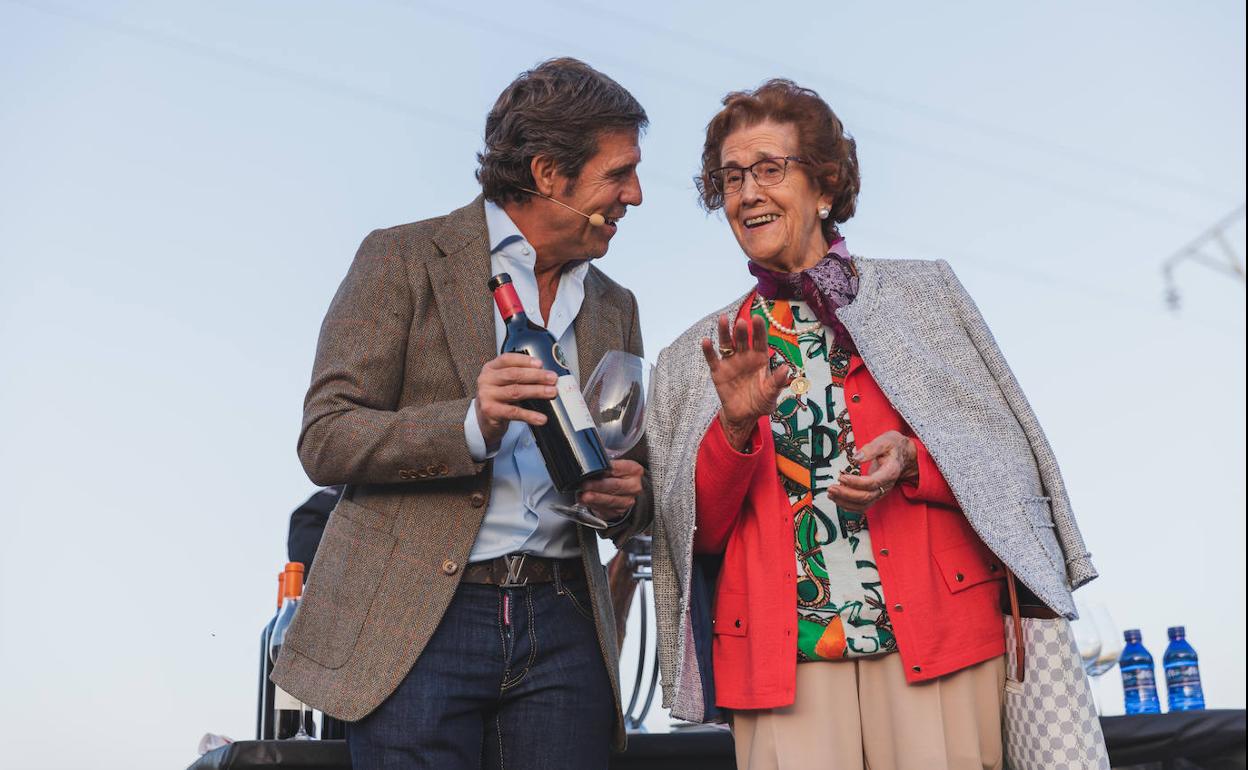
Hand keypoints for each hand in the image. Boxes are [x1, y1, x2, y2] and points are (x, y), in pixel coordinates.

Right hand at [475, 353, 557, 448]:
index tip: (540, 364)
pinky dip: (530, 415)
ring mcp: (486, 396)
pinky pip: (514, 412)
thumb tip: (546, 374)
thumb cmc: (499, 398)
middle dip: (536, 376)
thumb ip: (519, 375)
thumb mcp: (504, 382)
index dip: (525, 360)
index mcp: (490, 368)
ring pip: (515, 392)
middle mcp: (486, 380)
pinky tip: (541, 418)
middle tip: (552, 379)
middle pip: (513, 375)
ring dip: (536, 391)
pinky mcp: (490, 412)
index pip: (507, 359)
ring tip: (552, 393)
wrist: (485, 420)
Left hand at [578, 459, 642, 523]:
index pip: (618, 468)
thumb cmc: (615, 475)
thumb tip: (588, 457)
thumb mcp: (614, 462)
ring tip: (583, 496)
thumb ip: (604, 460)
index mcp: (634, 470)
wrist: (623, 491)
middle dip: (597, 486)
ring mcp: (627, 500)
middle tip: (585, 485)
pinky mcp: (619, 511)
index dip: (604, 469)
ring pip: (610, 500)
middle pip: (615, 485)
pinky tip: (584, 501)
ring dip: (594, 498)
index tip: (593, 469)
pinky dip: (593, 505)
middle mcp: (633, 486)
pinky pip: (605, 509)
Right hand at [700, 314, 790, 451]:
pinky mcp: (718, 372)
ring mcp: (731, 362)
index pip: (760, 341)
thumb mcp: (771, 394)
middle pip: (742, 340)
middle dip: (742, 330)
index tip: (757, 318)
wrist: (744, 416)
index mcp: (760, 359)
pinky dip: (708, 350)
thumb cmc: (761, 403)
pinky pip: (713, 359)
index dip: (759, 330)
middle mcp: (745, 356)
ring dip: (725, 332)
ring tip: (723, 320)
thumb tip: (787, 369)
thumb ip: (777, 382)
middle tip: (741, 322)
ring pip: (727, 344)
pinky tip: (706, 341)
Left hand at [827, 431, 918, 512]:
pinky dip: (849, 505)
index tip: (842, 477)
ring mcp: (880, 492)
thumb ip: (871, 449)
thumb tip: (855, 458)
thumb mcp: (885, 441)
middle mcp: (886, 485)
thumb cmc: (893, 447)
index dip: (856, 482)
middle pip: (866, 497)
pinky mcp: (875, 494)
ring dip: (845, 502)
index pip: (872, 483)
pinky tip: (838, 499)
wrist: (903, 455)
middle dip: (846, 494)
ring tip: (831, 494)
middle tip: (831, 488)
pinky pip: (863, 506)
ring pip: (863, 504)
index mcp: (890, 472)